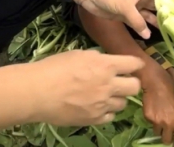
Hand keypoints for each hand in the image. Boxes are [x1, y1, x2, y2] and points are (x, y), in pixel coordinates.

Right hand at [29, 50, 143, 125]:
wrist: (38, 92)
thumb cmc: (54, 68)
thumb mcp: (78, 54)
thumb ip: (96, 58)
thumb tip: (104, 62)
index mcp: (105, 65)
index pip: (133, 64)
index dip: (136, 64)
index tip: (134, 65)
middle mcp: (109, 85)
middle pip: (135, 87)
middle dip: (131, 83)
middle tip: (122, 82)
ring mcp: (103, 104)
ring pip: (123, 103)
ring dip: (117, 98)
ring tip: (105, 95)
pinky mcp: (94, 119)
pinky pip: (111, 117)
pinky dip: (107, 111)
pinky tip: (97, 106)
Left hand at [74, 0, 160, 39]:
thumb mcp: (125, 7)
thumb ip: (138, 21)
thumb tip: (149, 35)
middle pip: (156, 6)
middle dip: (166, 14)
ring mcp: (132, 8)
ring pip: (147, 16)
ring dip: (155, 22)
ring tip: (168, 32)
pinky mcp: (123, 16)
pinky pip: (136, 23)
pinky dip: (142, 28)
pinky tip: (150, 35)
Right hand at [142, 68, 173, 146]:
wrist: (154, 80)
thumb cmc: (170, 87)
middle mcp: (168, 124)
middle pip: (166, 141)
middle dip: (166, 136)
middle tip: (166, 129)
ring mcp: (156, 122)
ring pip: (157, 132)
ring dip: (158, 127)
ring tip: (158, 115)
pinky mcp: (147, 117)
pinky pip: (150, 122)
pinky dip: (151, 118)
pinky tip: (152, 108)